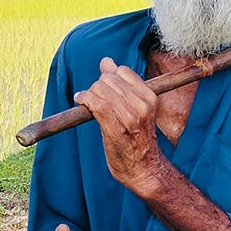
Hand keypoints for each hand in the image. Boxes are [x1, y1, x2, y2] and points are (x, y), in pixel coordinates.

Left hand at [73, 57, 166, 193]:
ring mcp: (128, 117)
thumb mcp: (137, 109)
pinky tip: (81, 102)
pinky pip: (95, 104)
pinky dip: (84, 99)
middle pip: (109, 79)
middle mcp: (141, 105)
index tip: (104, 88)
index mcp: (150, 98)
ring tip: (86, 101)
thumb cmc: (138, 140)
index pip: (123, 72)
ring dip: (88, 94)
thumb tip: (106, 61)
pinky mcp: (114, 128)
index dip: (109, 77)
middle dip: (97, 86)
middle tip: (94, 98)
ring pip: (100, 90)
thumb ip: (122, 84)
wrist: (144, 169)